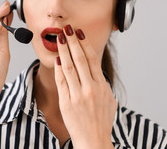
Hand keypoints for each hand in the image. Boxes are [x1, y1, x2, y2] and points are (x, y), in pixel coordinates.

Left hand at [54, 24, 116, 148]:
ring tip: (60, 38)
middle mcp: (91, 88)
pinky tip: (56, 59)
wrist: (94, 141)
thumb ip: (103, 85)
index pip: (93, 59)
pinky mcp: (66, 102)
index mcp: (102, 86)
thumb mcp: (110, 101)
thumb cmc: (102, 122)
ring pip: (69, 67)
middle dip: (73, 42)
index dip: (85, 44)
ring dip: (64, 51)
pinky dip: (58, 69)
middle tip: (68, 29)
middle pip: (80, 59)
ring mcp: (78, 95)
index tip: (80, 33)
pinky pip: (61, 81)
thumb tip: (97, 73)